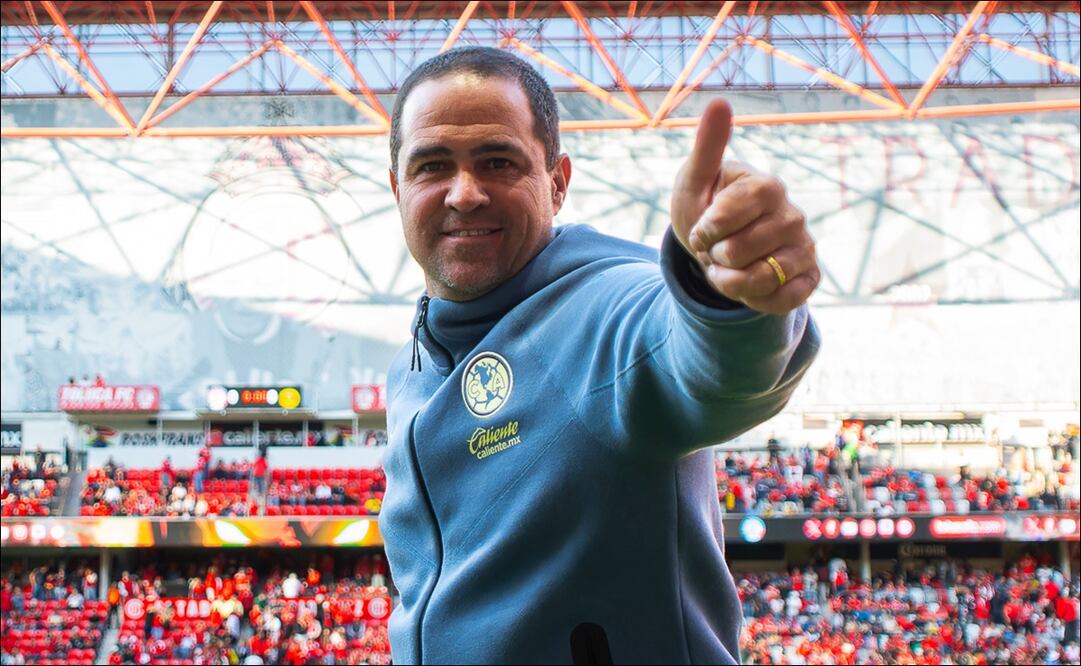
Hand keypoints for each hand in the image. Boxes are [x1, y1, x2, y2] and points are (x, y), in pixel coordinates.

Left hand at [670, 99, 818, 314]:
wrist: (718, 246)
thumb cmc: (705, 206)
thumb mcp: (695, 179)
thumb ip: (709, 145)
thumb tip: (720, 102)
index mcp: (767, 186)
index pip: (727, 215)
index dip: (705, 229)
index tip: (702, 227)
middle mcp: (793, 214)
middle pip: (739, 251)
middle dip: (714, 257)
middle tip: (716, 247)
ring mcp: (805, 247)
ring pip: (762, 279)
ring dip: (729, 282)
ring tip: (727, 268)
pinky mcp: (810, 277)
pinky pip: (785, 300)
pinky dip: (756, 301)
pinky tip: (746, 287)